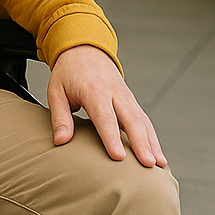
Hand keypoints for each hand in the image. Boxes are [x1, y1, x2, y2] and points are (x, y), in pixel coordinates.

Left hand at [47, 44, 166, 167]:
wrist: (84, 49)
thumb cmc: (68, 73)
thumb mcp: (56, 91)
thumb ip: (59, 117)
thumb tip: (60, 141)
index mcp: (93, 90)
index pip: (104, 116)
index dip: (111, 137)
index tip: (118, 156)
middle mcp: (114, 93)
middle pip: (130, 119)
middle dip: (140, 143)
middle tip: (147, 164)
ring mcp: (126, 96)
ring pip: (142, 121)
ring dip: (152, 143)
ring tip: (159, 165)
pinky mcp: (132, 101)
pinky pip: (145, 121)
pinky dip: (153, 139)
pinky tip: (159, 157)